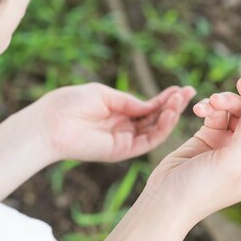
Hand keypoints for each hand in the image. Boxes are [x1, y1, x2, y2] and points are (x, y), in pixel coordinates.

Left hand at [32, 83, 195, 162]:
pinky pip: (148, 141)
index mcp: (118, 112)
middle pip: (156, 118)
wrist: (50, 123)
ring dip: (170, 115)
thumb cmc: (71, 103)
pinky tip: (170, 114)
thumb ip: (130, 102)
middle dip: (173, 105)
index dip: (166, 98)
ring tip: (181, 100)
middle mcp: (124, 127)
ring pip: (155, 130)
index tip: (183, 88)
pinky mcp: (122, 151)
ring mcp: (124, 140)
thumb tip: (151, 105)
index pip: (148, 106)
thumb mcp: (106, 95)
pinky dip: (161, 129)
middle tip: (190, 92)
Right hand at [143, 77, 240, 224]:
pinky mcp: (209, 138)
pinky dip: (209, 108)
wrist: (165, 199)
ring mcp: (229, 146)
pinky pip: (217, 115)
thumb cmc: (200, 190)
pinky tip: (198, 109)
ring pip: (236, 112)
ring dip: (225, 102)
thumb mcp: (229, 163)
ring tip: (211, 102)